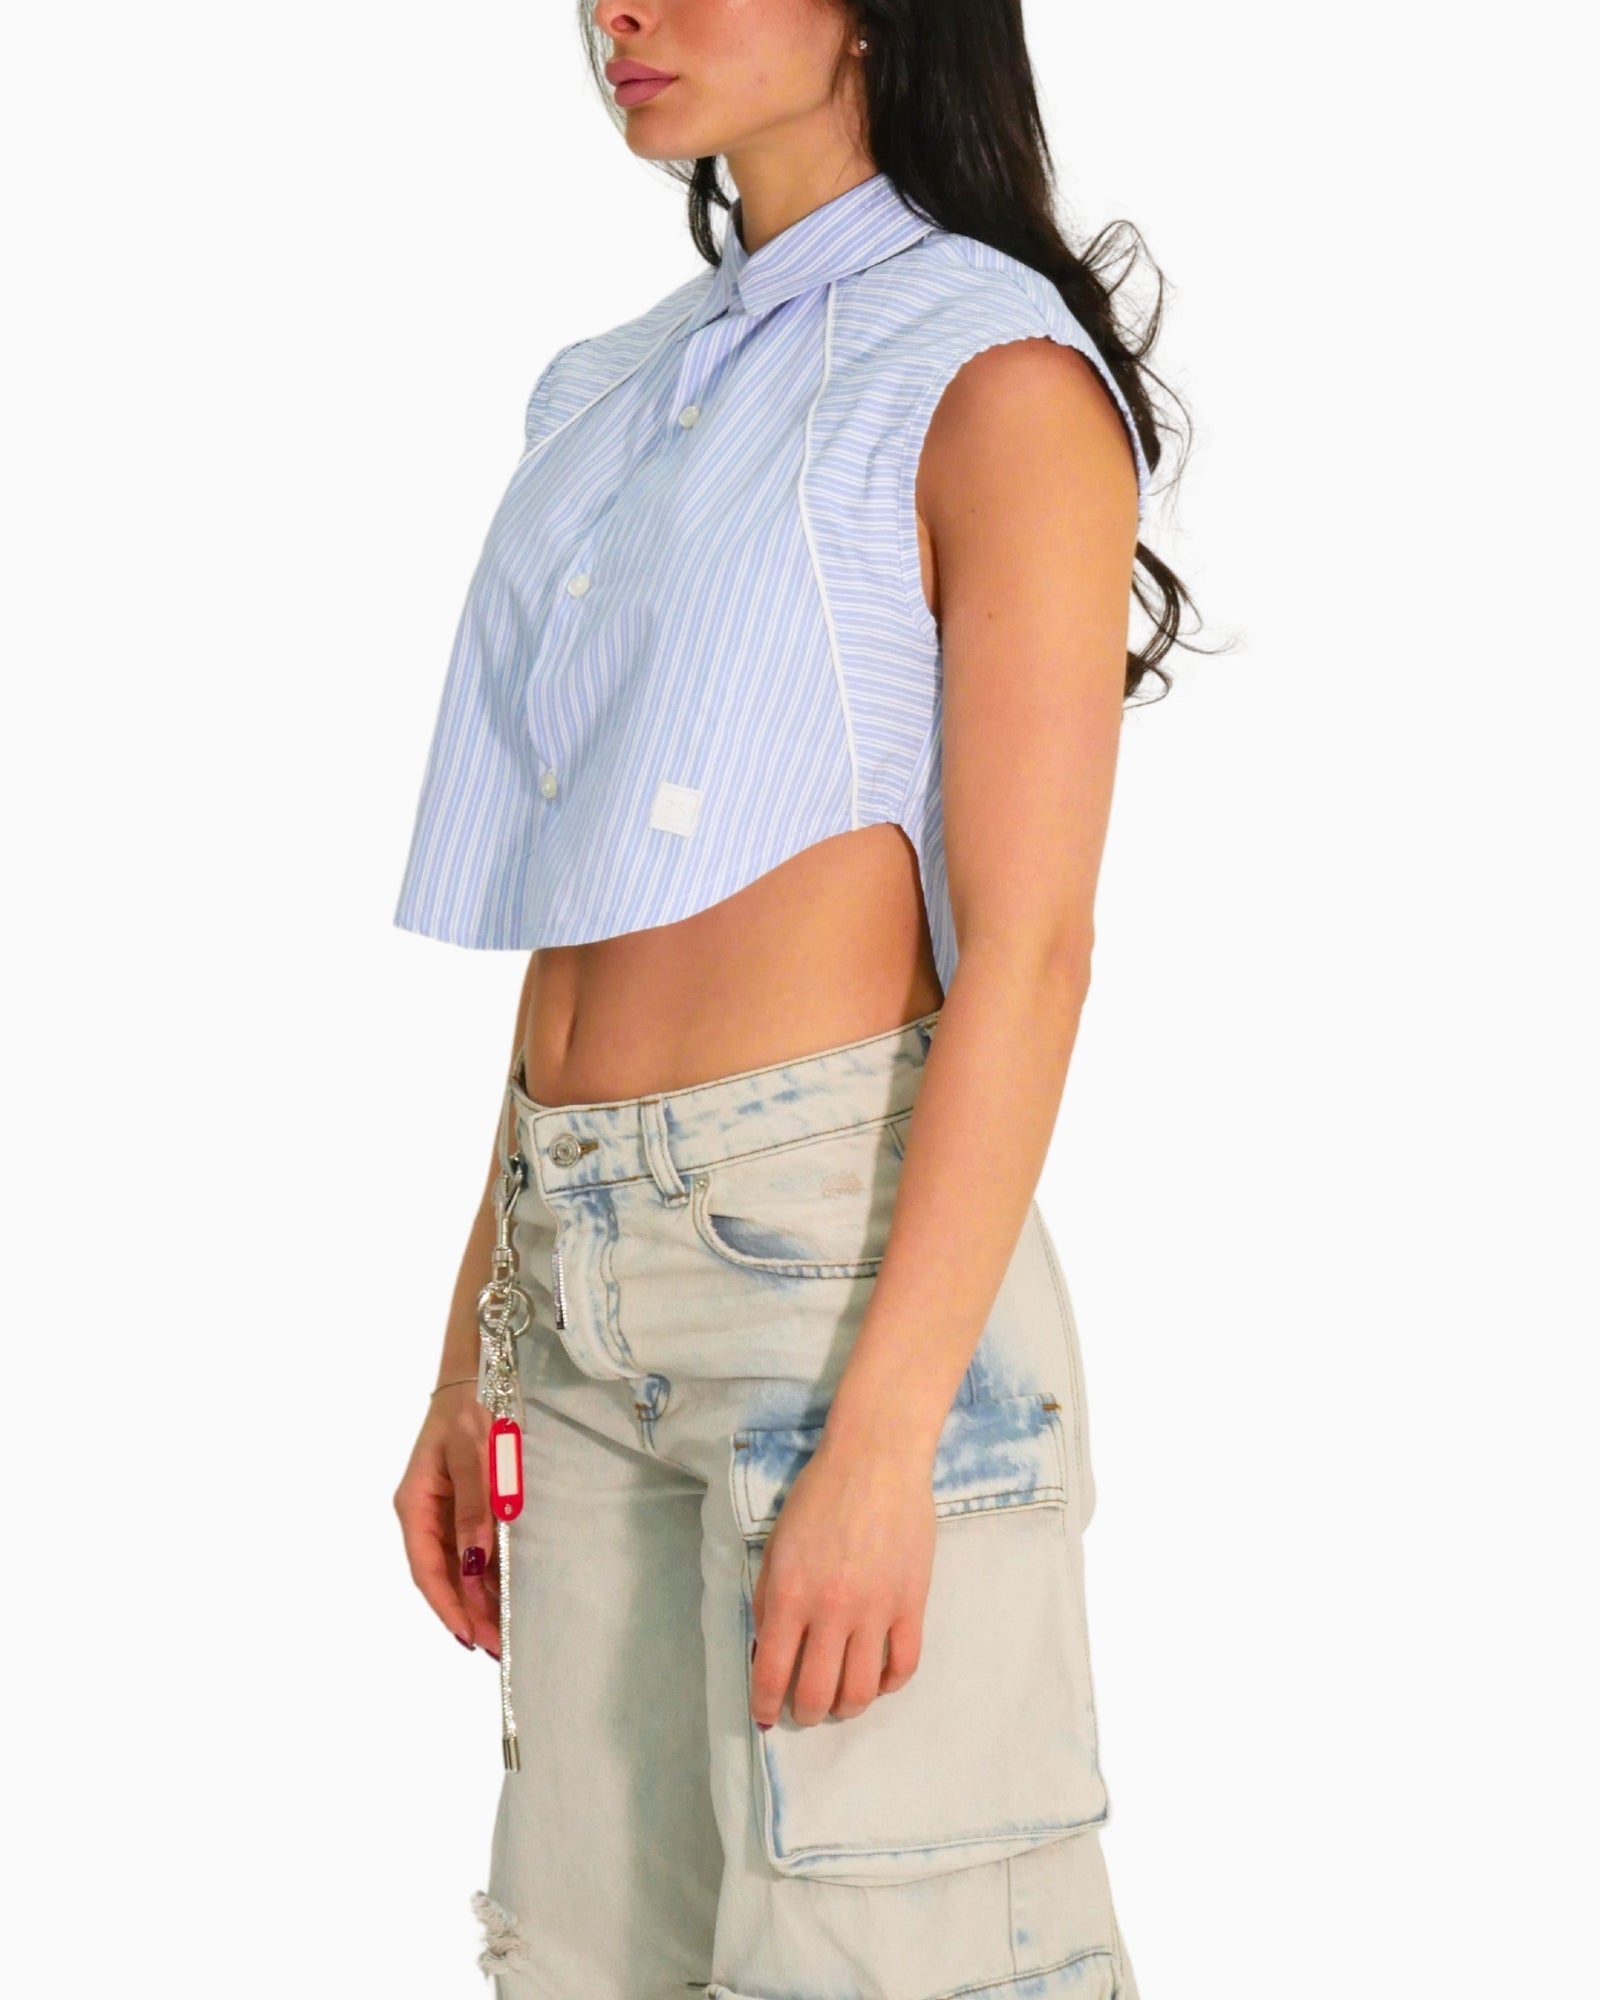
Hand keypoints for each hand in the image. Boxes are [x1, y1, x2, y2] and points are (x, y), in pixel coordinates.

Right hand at [393, 1383, 499, 1655]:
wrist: (475, 1375)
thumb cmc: (470, 1410)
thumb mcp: (473, 1454)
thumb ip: (474, 1506)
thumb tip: (476, 1561)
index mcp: (415, 1504)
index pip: (426, 1569)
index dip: (447, 1606)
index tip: (469, 1637)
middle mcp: (423, 1515)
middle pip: (442, 1575)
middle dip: (467, 1613)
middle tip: (497, 1646)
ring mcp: (441, 1512)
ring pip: (456, 1568)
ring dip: (476, 1601)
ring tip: (502, 1632)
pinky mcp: (461, 1507)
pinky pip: (470, 1550)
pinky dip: (484, 1576)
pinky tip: (502, 1596)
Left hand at [748, 1429, 935, 1727]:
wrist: (876, 1459)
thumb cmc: (819, 1495)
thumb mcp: (776, 1545)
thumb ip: (767, 1600)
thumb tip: (767, 1651)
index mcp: (788, 1594)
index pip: (772, 1672)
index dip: (766, 1703)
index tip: (767, 1715)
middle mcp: (830, 1611)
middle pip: (818, 1693)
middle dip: (806, 1712)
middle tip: (805, 1709)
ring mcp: (875, 1611)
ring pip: (861, 1691)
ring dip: (846, 1706)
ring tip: (841, 1699)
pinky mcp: (912, 1604)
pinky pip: (904, 1666)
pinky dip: (889, 1685)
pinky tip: (878, 1679)